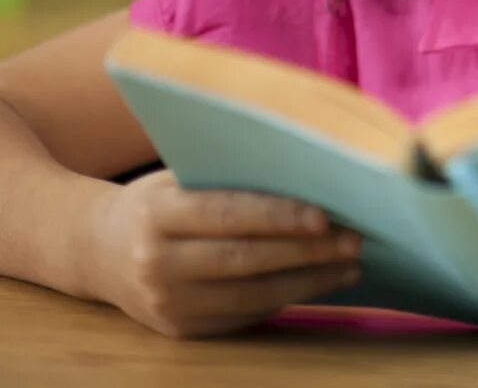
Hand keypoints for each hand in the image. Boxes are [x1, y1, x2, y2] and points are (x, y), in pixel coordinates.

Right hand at [90, 170, 361, 337]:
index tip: (326, 215)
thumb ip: (229, 177)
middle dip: (307, 251)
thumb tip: (310, 175)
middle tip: (355, 239)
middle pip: (244, 259)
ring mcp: (166, 303)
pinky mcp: (180, 330)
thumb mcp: (177, 178)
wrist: (95, 251)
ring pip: (250, 295)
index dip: (278, 217)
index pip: (226, 214)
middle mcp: (155, 263)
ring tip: (350, 265)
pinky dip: (286, 299)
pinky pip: (243, 316)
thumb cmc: (157, 202)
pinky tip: (319, 283)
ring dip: (308, 281)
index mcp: (156, 215)